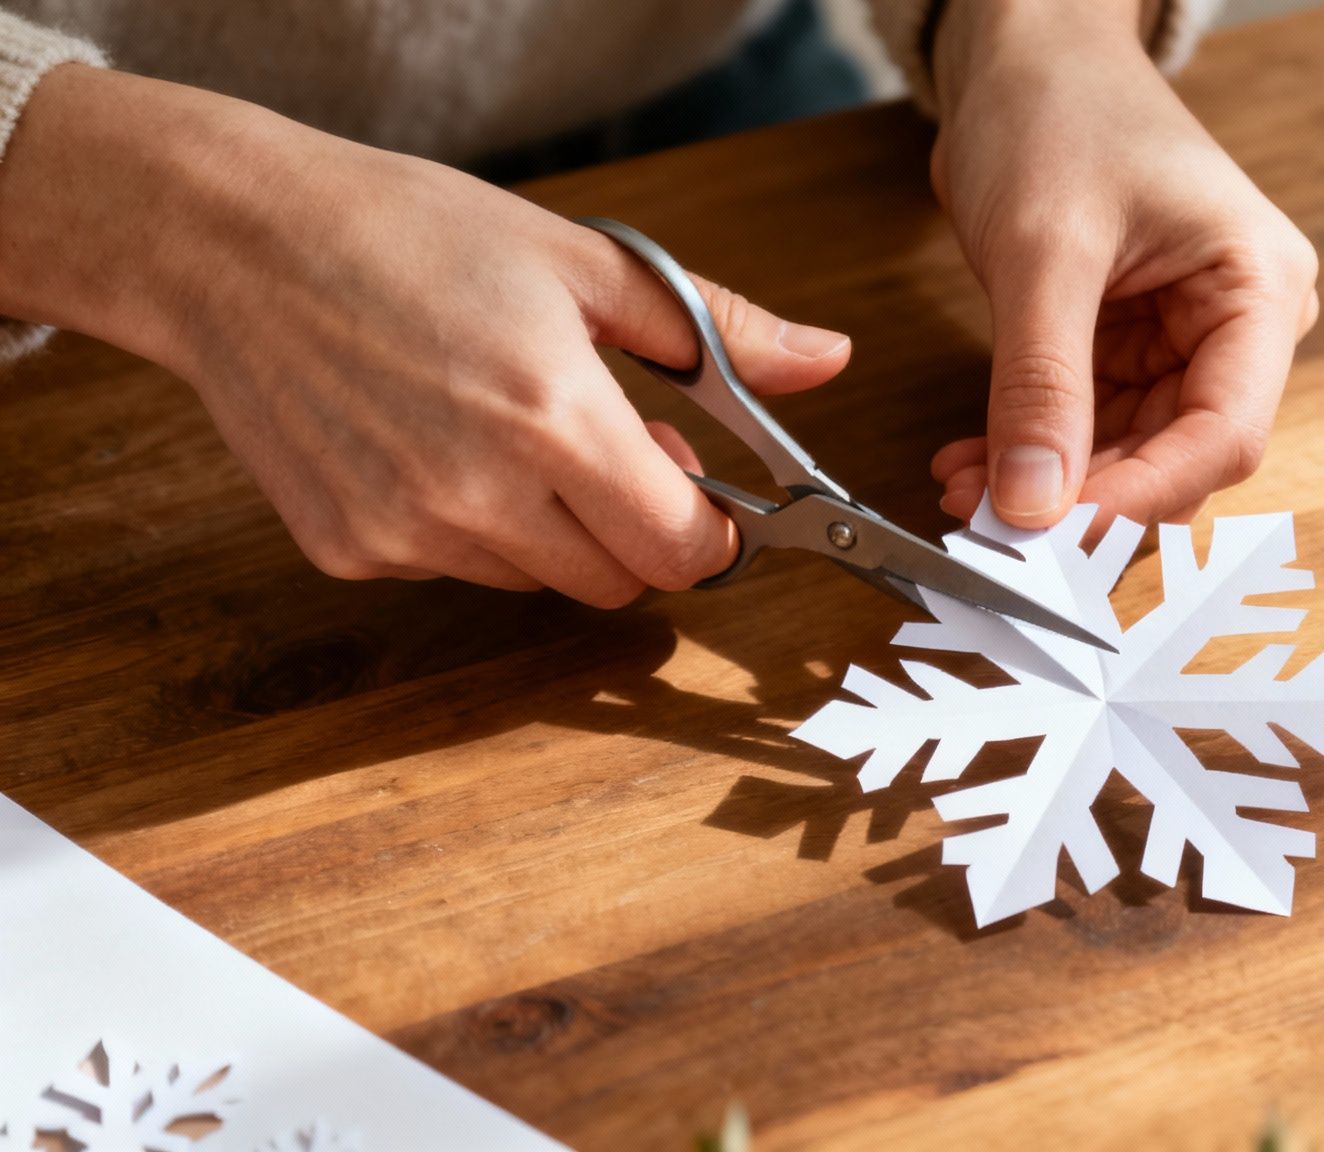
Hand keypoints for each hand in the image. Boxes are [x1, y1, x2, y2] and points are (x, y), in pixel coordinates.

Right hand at [0, 66, 850, 605]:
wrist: (233, 243)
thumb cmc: (411, 234)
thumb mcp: (583, 262)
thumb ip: (718, 330)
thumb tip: (828, 363)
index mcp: (554, 416)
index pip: (680, 551)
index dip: (706, 528)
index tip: (696, 488)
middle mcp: (480, 492)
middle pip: (618, 583)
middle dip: (636, 531)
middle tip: (602, 444)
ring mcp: (408, 532)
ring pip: (540, 583)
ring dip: (554, 531)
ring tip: (505, 428)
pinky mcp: (350, 551)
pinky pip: (457, 573)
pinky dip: (471, 530)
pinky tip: (432, 445)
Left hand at [928, 0, 1318, 529]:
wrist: (1026, 52)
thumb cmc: (1057, 110)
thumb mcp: (1044, 250)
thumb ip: (1041, 383)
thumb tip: (1032, 505)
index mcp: (1260, 290)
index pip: (1224, 434)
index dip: (1141, 497)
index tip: (1053, 535)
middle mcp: (1239, 326)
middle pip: (1179, 459)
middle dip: (1084, 500)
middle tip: (989, 526)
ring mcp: (1185, 341)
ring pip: (1129, 457)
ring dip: (1048, 485)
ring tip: (963, 489)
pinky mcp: (1131, 348)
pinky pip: (1091, 428)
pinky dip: (1033, 451)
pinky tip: (971, 462)